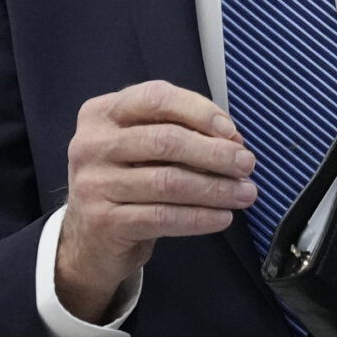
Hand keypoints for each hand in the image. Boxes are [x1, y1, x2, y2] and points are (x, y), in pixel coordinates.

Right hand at [57, 81, 256, 322]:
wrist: (89, 239)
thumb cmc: (126, 182)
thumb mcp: (140, 147)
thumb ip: (177, 132)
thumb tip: (232, 140)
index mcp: (102, 113)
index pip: (156, 98)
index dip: (200, 111)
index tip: (232, 132)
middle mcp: (91, 144)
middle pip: (166, 140)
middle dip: (215, 153)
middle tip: (247, 165)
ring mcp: (93, 183)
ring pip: (168, 182)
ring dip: (216, 188)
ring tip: (245, 193)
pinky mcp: (103, 221)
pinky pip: (163, 217)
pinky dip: (199, 217)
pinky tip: (223, 217)